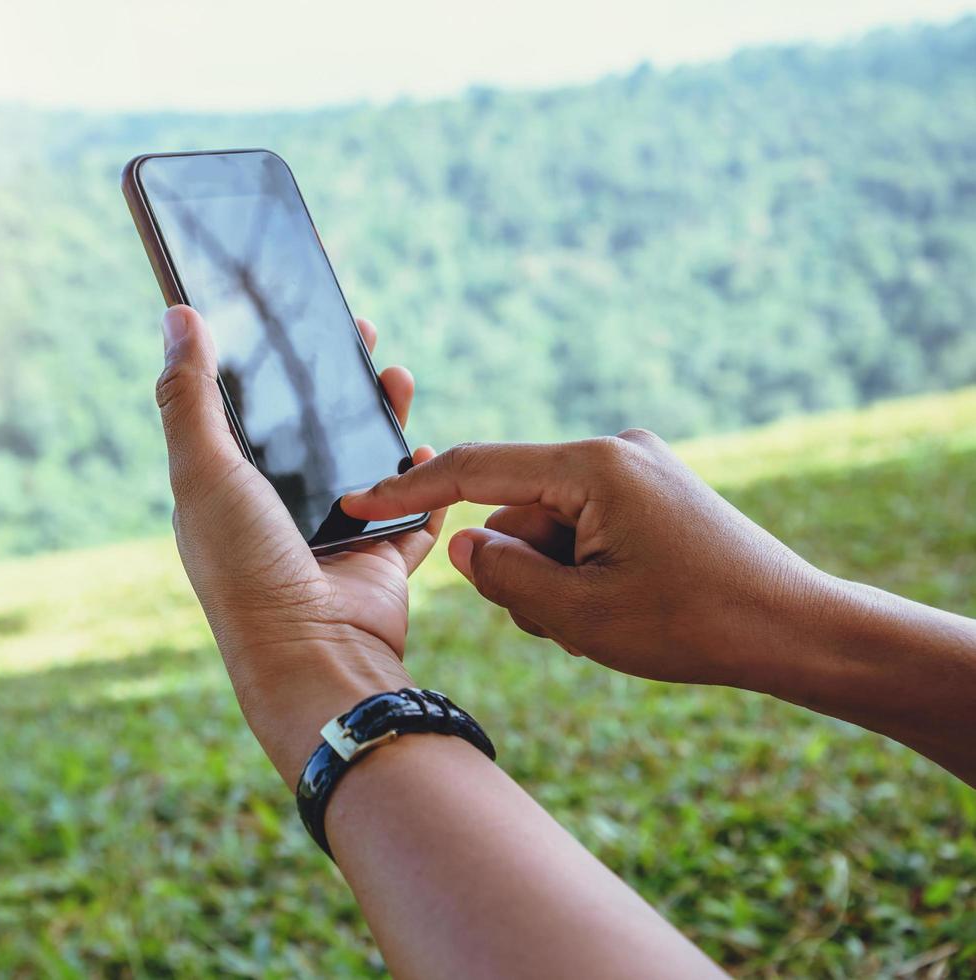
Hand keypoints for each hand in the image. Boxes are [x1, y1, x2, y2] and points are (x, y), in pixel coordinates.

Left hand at [155, 305, 444, 782]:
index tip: (289, 316)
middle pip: (311, 430)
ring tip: (399, 376)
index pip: (245, 410)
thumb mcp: (205, 471)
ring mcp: (331, 536)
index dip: (266, 362)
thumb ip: (189, 396)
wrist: (316, 657)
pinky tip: (428, 447)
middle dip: (335, 381)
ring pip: (365, 461)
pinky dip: (423, 481)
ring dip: (383, 417)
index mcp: (226, 491)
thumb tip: (177, 315)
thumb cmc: (246, 568)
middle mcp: (276, 512)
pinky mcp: (379, 557)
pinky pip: (410, 510)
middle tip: (359, 333)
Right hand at [341, 431, 831, 689]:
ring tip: (603, 620)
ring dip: (552, 578)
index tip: (353, 502)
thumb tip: (458, 545)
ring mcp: (635, 468)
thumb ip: (503, 578)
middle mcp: (613, 451)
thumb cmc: (695, 624)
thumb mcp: (581, 614)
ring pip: (547, 527)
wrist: (796, 628)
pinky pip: (581, 526)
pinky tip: (619, 604)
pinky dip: (579, 569)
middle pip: (516, 511)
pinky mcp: (650, 491)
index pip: (476, 470)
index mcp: (593, 466)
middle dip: (519, 570)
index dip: (408, 491)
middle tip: (564, 621)